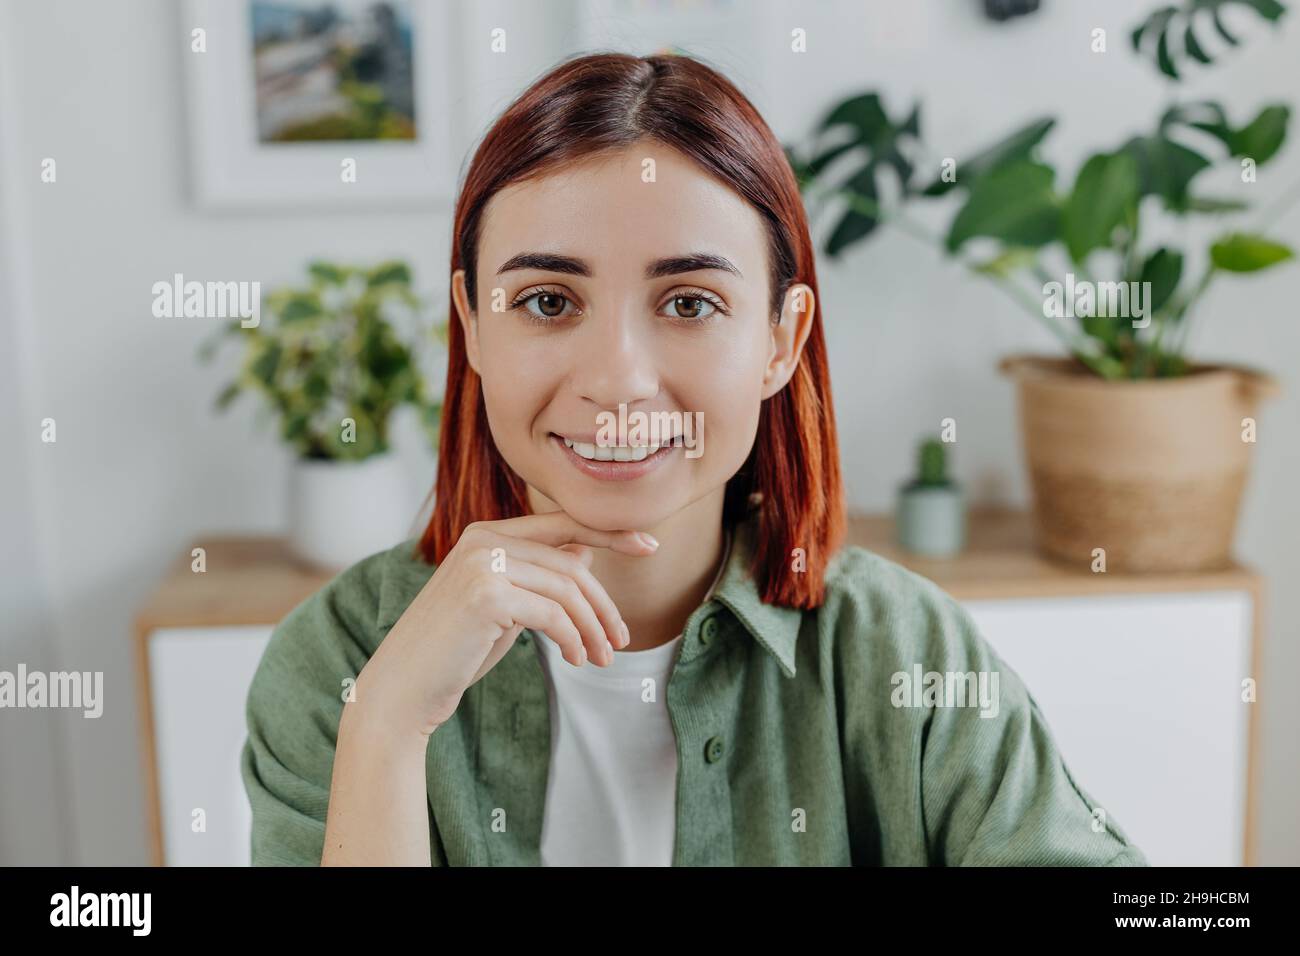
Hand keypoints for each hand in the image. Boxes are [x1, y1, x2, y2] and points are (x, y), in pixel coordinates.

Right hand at [352, 510, 658, 738]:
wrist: (403, 687)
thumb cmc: (454, 649)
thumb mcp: (505, 607)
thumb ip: (539, 576)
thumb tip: (585, 554)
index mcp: (486, 534)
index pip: (561, 524)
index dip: (609, 532)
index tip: (649, 545)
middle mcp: (483, 540)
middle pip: (570, 563)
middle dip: (603, 604)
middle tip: (621, 640)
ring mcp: (482, 564)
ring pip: (567, 589)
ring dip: (593, 627)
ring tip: (603, 658)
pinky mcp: (485, 595)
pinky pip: (553, 614)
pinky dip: (573, 639)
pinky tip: (576, 660)